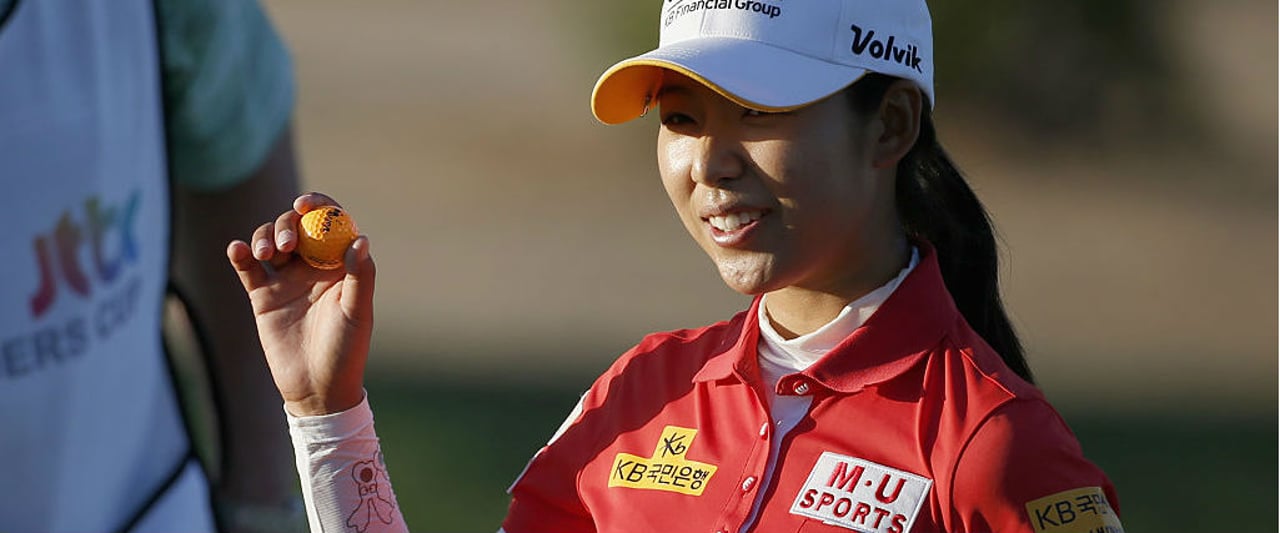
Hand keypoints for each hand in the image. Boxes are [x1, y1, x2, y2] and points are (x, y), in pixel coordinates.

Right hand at [227, 193, 374, 415]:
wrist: (317, 388)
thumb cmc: (346, 351)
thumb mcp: (357, 313)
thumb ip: (359, 277)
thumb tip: (360, 239)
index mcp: (339, 264)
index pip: (329, 223)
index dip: (318, 206)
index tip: (305, 204)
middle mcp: (312, 266)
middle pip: (295, 227)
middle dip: (286, 224)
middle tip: (286, 243)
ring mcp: (286, 279)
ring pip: (269, 241)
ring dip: (263, 237)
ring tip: (265, 254)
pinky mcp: (263, 295)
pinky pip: (247, 269)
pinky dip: (240, 254)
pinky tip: (237, 250)